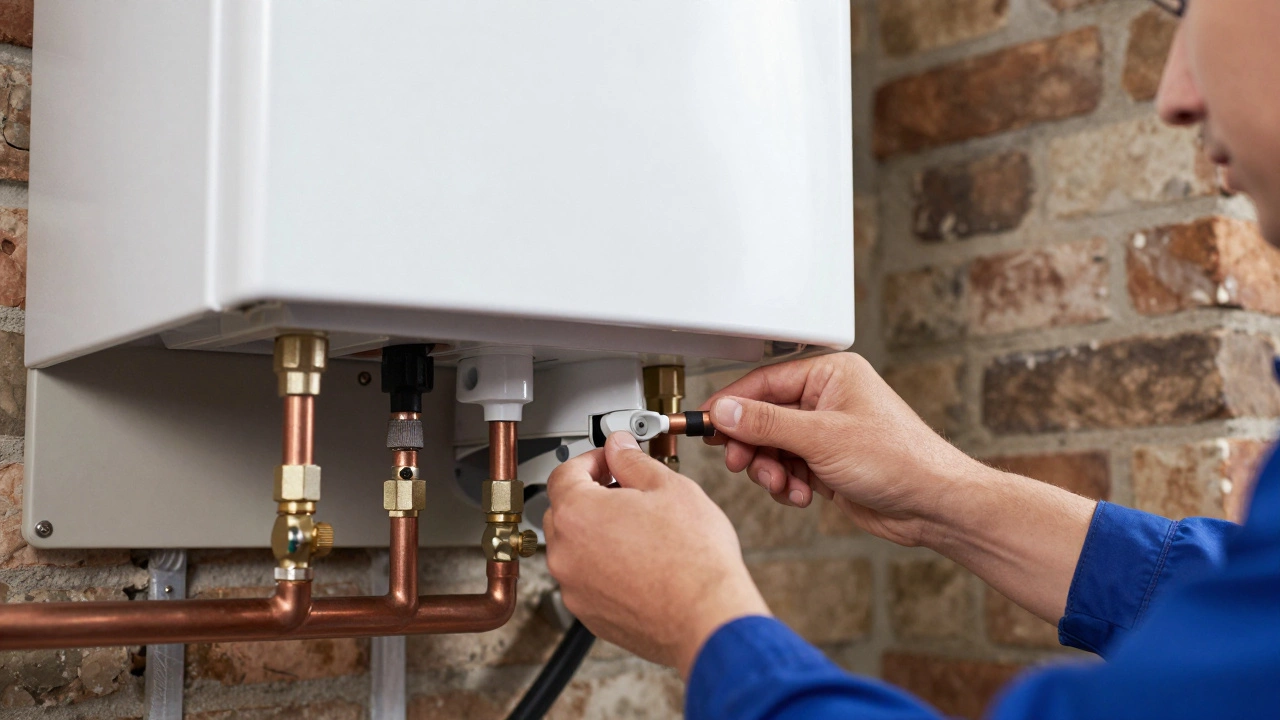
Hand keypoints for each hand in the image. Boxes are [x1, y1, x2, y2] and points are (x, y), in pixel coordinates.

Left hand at [543, 432, 769, 677]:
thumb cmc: (694, 558)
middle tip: (627, 491)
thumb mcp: (669, 487)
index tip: (611, 460)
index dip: (591, 460)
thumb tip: (619, 448)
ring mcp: (574, 588)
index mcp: (577, 514)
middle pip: (564, 511)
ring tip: (640, 530)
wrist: (708, 617)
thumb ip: (632, 461)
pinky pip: (588, 580)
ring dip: (598, 533)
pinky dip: (605, 567)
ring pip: (576, 548)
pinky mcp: (589, 615)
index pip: (564, 473)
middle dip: (591, 495)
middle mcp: (565, 553)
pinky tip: (641, 563)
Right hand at [702, 352, 986, 547]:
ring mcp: (828, 432)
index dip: (732, 405)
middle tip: (740, 462)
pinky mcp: (829, 462)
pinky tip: (801, 494)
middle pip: (764, 416)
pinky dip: (787, 483)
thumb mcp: (822, 437)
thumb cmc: (899, 459)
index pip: (764, 382)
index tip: (707, 424)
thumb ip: (767, 423)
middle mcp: (828, 399)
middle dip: (752, 445)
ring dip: (770, 469)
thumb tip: (725, 410)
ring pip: (773, 446)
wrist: (933, 504)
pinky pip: (789, 467)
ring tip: (782, 483)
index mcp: (831, 374)